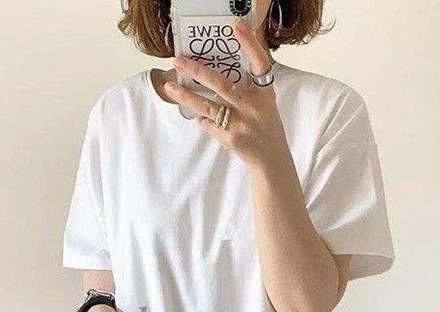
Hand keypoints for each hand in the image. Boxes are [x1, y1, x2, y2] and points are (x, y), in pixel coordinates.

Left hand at [164, 18, 289, 171]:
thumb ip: (247, 88)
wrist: (270, 159)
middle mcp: (254, 106)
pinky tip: (205, 119)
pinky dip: (204, 119)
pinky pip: (208, 123)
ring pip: (207, 105)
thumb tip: (214, 73)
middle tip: (178, 60)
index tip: (236, 24)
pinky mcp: (231, 138)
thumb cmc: (264, 126)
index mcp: (264, 93)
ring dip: (186, 96)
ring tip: (170, 86)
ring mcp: (241, 123)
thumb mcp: (263, 103)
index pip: (259, 62)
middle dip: (196, 70)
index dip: (249, 42)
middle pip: (220, 83)